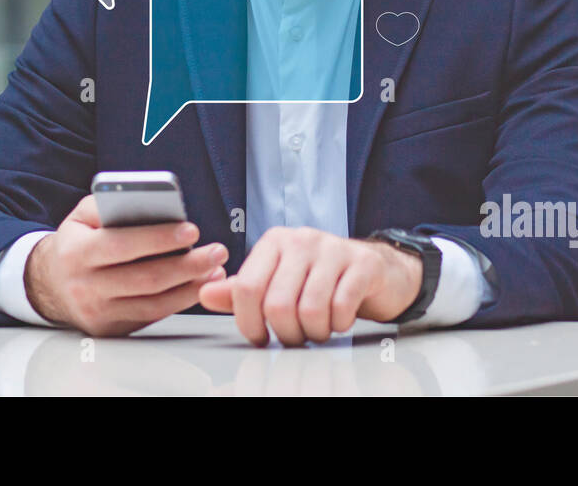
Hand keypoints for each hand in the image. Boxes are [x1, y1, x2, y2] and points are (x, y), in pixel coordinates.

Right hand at [23, 195, 227, 336]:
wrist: (49, 284)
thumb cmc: (75, 243)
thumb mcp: (81, 216)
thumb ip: (109, 204)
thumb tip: (148, 201)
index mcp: (77, 253)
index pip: (121, 245)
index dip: (158, 239)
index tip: (191, 230)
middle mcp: (86, 286)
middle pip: (145, 278)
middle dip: (186, 265)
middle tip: (216, 251)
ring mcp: (98, 312)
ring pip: (153, 302)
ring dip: (190, 286)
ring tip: (215, 269)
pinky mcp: (111, 329)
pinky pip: (151, 316)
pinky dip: (179, 302)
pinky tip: (198, 286)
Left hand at [196, 227, 421, 345]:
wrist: (373, 268)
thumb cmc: (319, 277)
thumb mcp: (277, 280)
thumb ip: (241, 291)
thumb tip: (204, 294)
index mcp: (274, 242)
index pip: (247, 287)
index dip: (249, 323)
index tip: (259, 337)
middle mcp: (301, 240)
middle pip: (278, 305)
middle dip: (285, 334)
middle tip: (294, 337)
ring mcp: (334, 249)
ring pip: (310, 310)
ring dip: (313, 334)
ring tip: (317, 330)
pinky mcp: (362, 264)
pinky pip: (341, 308)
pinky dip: (338, 325)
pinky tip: (338, 320)